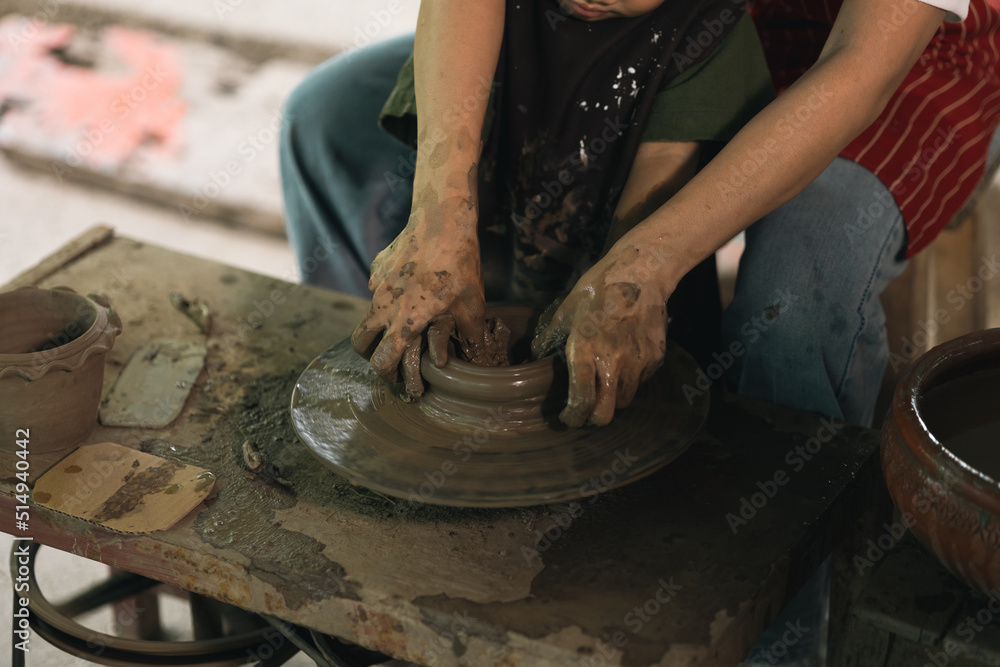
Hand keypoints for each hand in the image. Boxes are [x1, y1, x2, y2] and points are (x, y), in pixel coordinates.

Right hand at [351, 195, 485, 395]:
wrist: (442, 220)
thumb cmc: (459, 264)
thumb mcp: (472, 303)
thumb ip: (471, 333)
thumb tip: (477, 353)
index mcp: (404, 322)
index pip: (382, 361)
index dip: (387, 375)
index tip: (397, 377)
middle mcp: (383, 306)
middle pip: (359, 343)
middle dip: (369, 354)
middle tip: (387, 355)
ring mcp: (376, 285)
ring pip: (367, 313)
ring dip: (378, 324)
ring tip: (399, 321)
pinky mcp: (377, 266)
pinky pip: (377, 288)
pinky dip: (387, 295)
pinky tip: (409, 286)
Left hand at [531, 248, 669, 426]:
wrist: (641, 272)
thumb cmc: (599, 289)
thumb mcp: (566, 310)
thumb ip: (550, 338)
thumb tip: (536, 356)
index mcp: (586, 350)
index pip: (581, 402)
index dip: (573, 418)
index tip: (567, 418)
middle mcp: (614, 361)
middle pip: (606, 415)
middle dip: (593, 419)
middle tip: (586, 410)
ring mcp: (638, 362)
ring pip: (624, 400)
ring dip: (612, 398)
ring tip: (604, 379)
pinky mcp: (655, 358)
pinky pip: (640, 382)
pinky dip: (630, 379)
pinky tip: (623, 359)